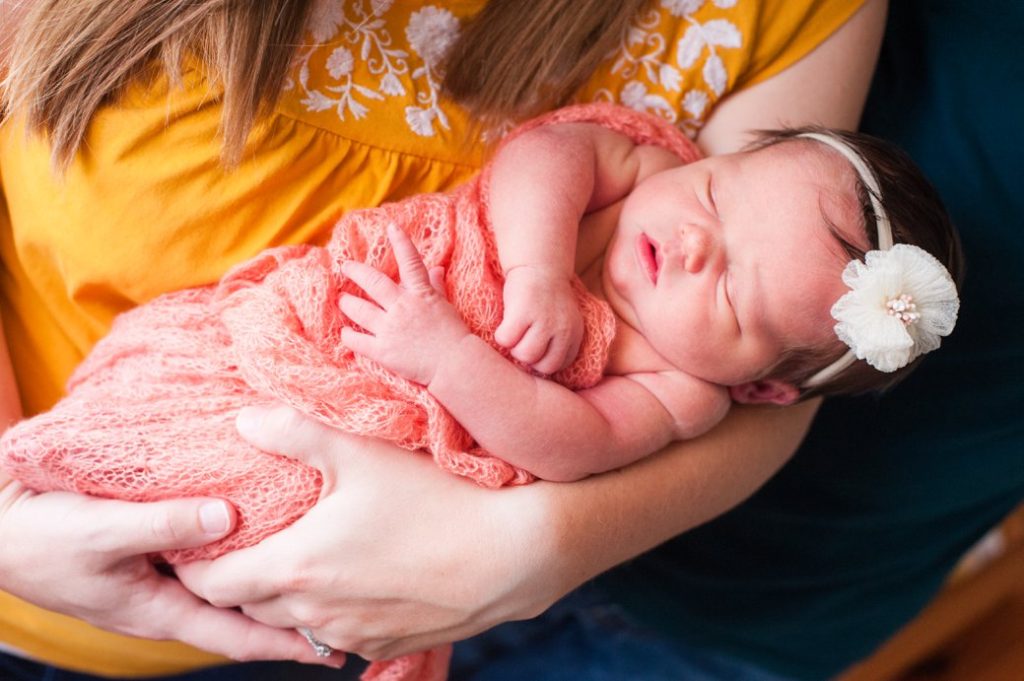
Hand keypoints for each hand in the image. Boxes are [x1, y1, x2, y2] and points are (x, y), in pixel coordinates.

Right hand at [0, 480, 341, 666]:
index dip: (285, 643)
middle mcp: (170, 597)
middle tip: (342, 602)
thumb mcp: (102, 532)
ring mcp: (164, 575)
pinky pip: (211, 556)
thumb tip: (230, 517)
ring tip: (320, 567)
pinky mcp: (157, 549)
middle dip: (290, 612)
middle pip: (242, 612)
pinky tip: (271, 527)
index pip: (237, 636)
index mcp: (161, 609)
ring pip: (231, 582)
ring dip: (271, 577)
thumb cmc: (43, 539)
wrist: (1, 522)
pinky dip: (244, 548)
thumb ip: (164, 525)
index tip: (332, 646)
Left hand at [177, 405, 568, 660]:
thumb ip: (293, 431)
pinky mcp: (387, 643)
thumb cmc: (434, 499)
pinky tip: (352, 577)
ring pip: (293, 623)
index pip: (210, 584)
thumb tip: (243, 420)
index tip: (200, 541)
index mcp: (294, 567)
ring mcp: (352, 635)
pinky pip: (338, 634)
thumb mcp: (360, 452)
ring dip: (284, 597)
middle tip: (245, 542)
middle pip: (247, 607)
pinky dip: (329, 611)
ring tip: (298, 556)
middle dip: (237, 578)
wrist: (511, 554)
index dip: (194, 564)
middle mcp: (314, 613)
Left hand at [340, 224, 469, 384]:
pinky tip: (345, 333)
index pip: (410, 262)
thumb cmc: (453, 336)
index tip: (392, 228)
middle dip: (356, 272)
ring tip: (342, 300)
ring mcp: (391, 328)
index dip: (401, 243)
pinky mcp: (383, 351)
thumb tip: (436, 268)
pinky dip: (348, 335)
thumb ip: (437, 286)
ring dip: (347, 303)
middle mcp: (403, 307)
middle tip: (345, 266)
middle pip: (373, 283)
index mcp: (420, 294)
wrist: (455, 365)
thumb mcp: (446, 306)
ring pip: (359, 310)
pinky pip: (357, 340)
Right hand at [494, 265, 582, 373]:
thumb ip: (558, 344)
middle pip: (542, 366)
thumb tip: (538, 374)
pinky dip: (501, 335)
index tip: (534, 347)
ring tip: (514, 332)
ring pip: (524, 355)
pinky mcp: (523, 312)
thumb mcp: (563, 321)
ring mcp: (544, 320)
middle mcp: (563, 329)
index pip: (559, 366)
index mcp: (575, 333)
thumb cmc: (546, 298)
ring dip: (514, 347)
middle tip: (521, 340)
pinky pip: (506, 340)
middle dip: (528, 357)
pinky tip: (504, 324)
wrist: (539, 265)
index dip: (542, 360)